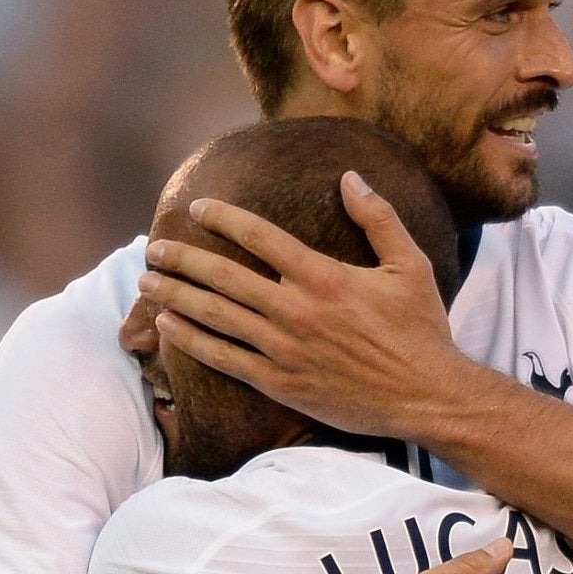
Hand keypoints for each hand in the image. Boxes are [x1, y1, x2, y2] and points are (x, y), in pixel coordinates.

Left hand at [140, 172, 477, 437]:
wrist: (427, 396)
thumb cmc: (421, 330)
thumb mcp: (411, 265)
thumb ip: (378, 218)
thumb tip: (350, 177)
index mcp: (323, 276)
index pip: (259, 236)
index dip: (222, 218)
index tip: (196, 209)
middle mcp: (296, 310)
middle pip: (223, 276)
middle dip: (181, 259)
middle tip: (153, 247)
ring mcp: (284, 349)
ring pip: (215, 316)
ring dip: (175, 297)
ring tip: (145, 283)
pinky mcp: (281, 383)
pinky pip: (225, 359)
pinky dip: (192, 341)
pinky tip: (169, 326)